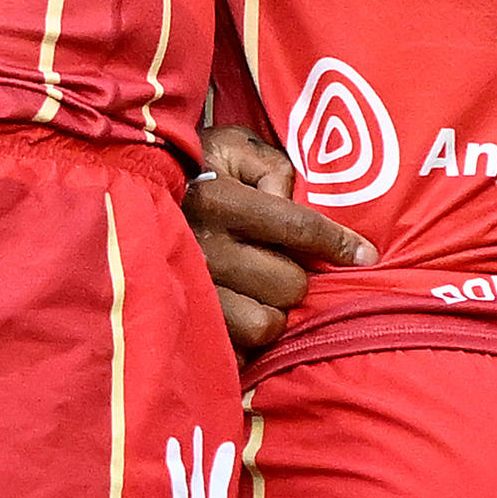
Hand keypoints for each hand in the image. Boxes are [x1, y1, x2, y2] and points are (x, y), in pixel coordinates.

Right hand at [188, 124, 369, 349]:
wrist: (131, 191)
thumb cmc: (193, 166)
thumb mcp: (234, 147)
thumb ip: (274, 168)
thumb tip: (295, 203)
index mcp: (219, 201)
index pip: (296, 228)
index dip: (337, 243)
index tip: (365, 255)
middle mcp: (206, 249)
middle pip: (288, 284)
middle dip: (295, 274)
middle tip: (282, 263)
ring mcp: (193, 291)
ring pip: (265, 324)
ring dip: (272, 310)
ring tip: (261, 292)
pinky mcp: (185, 322)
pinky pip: (236, 350)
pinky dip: (246, 338)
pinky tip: (243, 315)